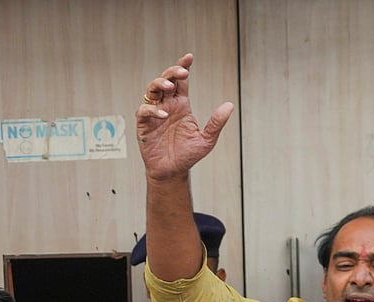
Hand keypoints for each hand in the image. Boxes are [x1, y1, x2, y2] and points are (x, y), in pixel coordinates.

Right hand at [136, 53, 234, 180]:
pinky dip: (152, 109)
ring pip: (152, 90)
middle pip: (166, 80)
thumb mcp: (207, 139)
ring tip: (171, 88)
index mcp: (181, 106)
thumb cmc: (188, 156)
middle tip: (182, 73)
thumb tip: (229, 105)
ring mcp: (154, 114)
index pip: (181, 82)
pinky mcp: (144, 125)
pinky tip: (163, 114)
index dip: (183, 67)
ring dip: (160, 85)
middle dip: (172, 73)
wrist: (173, 172)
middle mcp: (167, 106)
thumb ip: (216, 123)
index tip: (189, 58)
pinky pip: (144, 111)